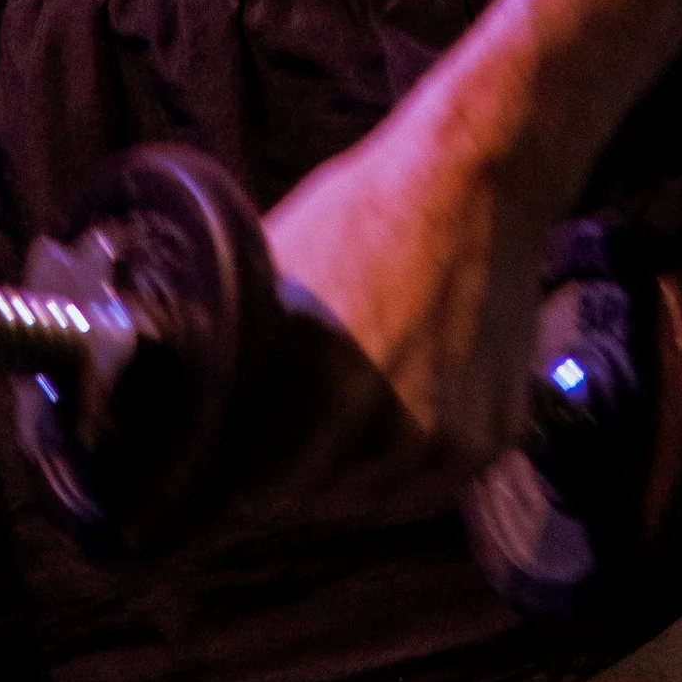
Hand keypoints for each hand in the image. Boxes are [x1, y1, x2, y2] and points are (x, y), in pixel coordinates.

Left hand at [263, 94, 552, 473]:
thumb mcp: (275, 267)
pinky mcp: (492, 440)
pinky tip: (399, 397)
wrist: (472, 181)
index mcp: (329, 394)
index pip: (256, 491)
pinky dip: (410, 458)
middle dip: (293, 469)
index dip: (235, 474)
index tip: (228, 455)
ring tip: (346, 402)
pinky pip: (432, 482)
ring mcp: (452, 443)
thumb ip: (237, 342)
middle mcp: (395, 434)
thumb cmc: (365, 212)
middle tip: (288, 420)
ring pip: (376, 499)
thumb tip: (188, 387)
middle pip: (316, 499)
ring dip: (353, 471)